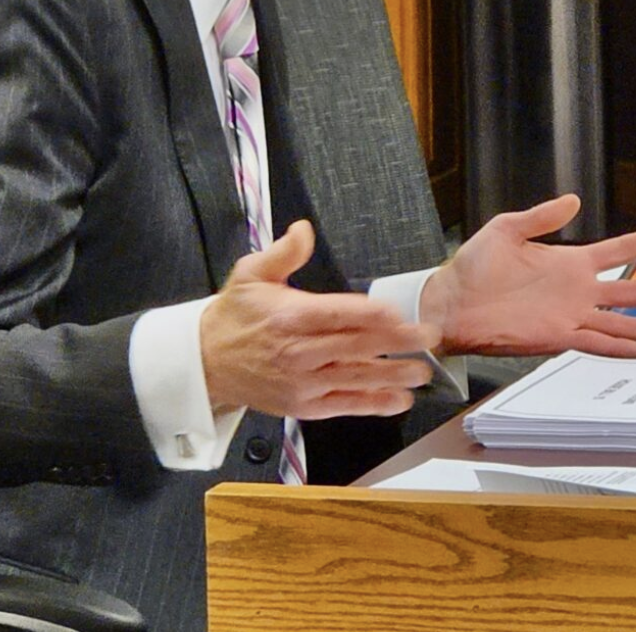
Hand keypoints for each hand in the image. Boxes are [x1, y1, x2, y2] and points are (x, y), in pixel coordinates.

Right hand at [200, 220, 438, 419]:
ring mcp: (303, 382)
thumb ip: (282, 253)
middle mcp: (299, 351)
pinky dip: (373, 404)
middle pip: (356, 346)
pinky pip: (345, 404)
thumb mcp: (251, 274)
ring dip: (392, 375)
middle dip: (396, 342)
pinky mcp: (304, 405)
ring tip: (421, 371)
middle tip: (428, 338)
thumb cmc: (235, 317)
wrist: (207, 363)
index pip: (338, 314)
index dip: (372, 315)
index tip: (400, 313)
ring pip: (355, 378)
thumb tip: (303, 229)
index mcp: (290, 316)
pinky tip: (399, 399)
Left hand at [418, 195, 635, 357]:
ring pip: (622, 321)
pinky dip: (618, 346)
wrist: (450, 302)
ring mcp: (570, 315)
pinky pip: (595, 342)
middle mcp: (577, 291)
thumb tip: (574, 199)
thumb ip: (542, 216)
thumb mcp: (507, 229)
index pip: (618, 250)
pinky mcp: (556, 337)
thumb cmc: (473, 266)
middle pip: (632, 289)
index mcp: (570, 262)